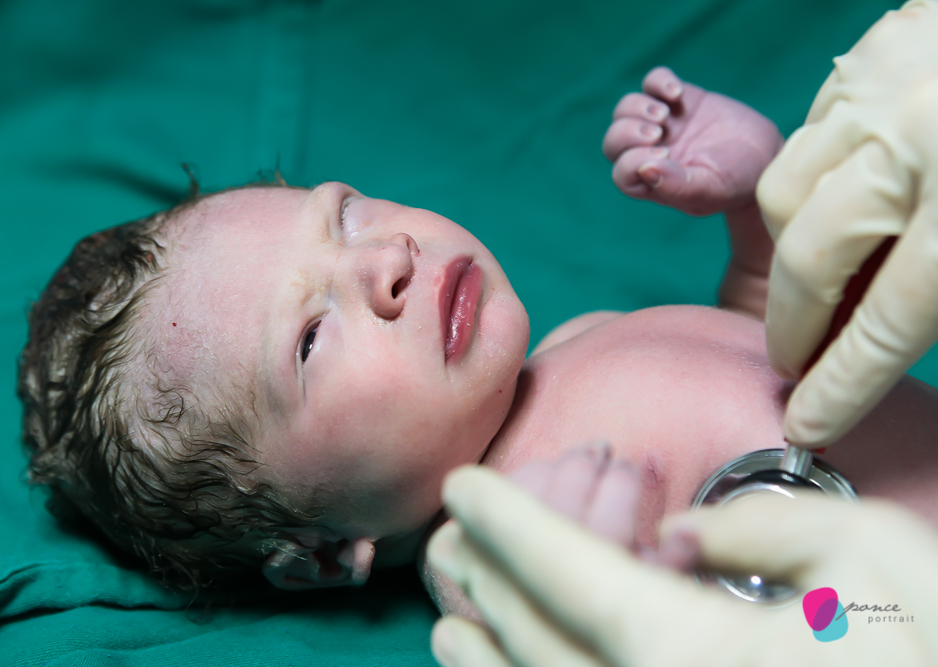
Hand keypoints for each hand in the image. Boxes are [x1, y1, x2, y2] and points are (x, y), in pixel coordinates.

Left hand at [428, 465, 937, 666]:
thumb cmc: (935, 655)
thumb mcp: (877, 557)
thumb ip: (767, 528)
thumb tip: (681, 538)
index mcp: (691, 651)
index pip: (566, 574)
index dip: (506, 522)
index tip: (462, 486)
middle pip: (537, 639)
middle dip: (484, 584)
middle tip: (446, 540)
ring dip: (487, 659)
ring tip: (449, 624)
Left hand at [605, 66, 781, 216]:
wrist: (766, 157)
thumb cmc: (737, 183)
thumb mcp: (710, 190)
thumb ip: (677, 186)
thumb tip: (644, 169)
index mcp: (652, 181)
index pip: (622, 172)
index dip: (632, 161)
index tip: (664, 156)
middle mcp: (650, 152)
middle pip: (614, 140)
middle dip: (626, 133)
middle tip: (657, 131)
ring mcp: (663, 124)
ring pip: (627, 109)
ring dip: (637, 108)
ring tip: (664, 115)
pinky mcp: (679, 100)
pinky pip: (652, 82)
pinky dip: (657, 81)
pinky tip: (677, 93)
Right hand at [757, 0, 937, 447]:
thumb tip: (869, 351)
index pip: (888, 320)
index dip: (841, 383)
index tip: (807, 423)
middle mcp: (917, 135)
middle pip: (810, 256)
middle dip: (793, 323)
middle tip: (798, 356)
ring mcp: (886, 82)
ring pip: (787, 190)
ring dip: (795, 246)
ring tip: (826, 275)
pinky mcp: (874, 49)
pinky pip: (809, 135)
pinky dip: (818, 178)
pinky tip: (852, 196)